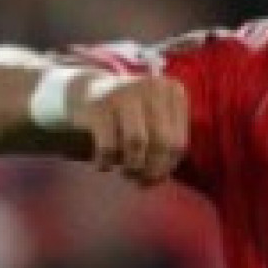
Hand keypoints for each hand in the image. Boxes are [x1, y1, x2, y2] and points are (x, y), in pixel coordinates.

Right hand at [72, 73, 188, 185]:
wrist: (89, 93)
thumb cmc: (132, 117)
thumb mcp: (157, 125)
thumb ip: (165, 152)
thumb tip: (158, 180)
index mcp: (172, 92)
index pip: (179, 143)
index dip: (167, 166)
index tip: (156, 174)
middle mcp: (151, 87)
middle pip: (160, 143)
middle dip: (151, 170)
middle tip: (140, 180)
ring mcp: (123, 93)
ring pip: (136, 144)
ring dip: (131, 167)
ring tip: (126, 172)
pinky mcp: (97, 106)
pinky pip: (108, 146)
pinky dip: (107, 162)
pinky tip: (103, 165)